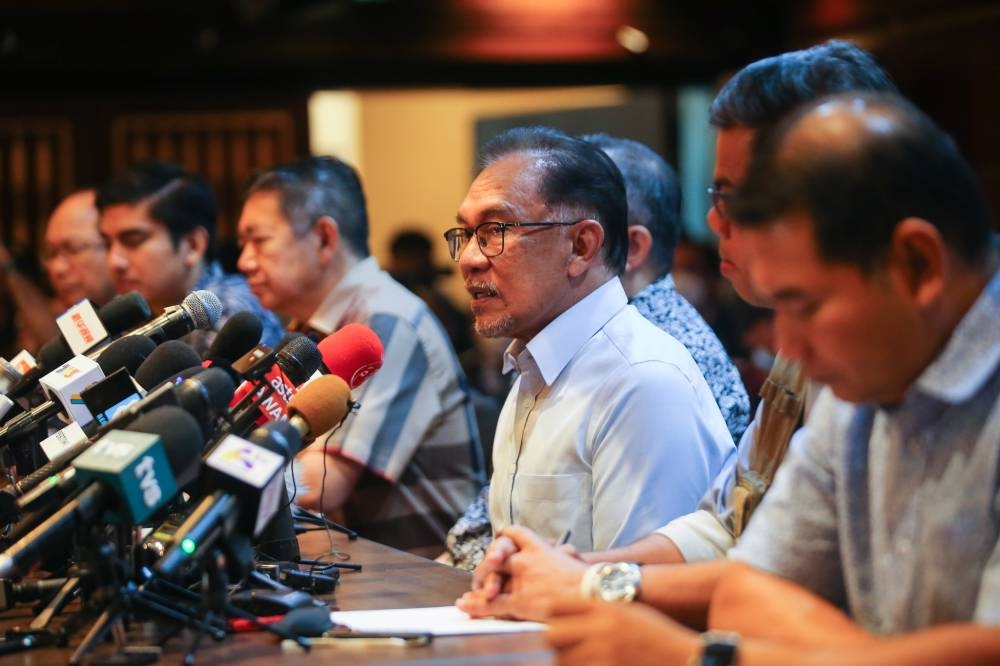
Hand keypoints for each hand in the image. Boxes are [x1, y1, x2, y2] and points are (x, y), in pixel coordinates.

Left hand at [457, 525, 588, 619]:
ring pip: (490, 579)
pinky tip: (465, 606)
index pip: (515, 533)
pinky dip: (477, 606)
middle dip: (486, 565)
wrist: (595, 593)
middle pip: (496, 556)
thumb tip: (561, 552)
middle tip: (480, 576)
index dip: (504, 539)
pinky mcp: (520, 601)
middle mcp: (526, 560)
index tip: (498, 544)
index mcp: (540, 547)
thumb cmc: (589, 579)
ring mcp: (521, 580)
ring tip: (470, 593)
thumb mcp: (572, 557)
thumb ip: (560, 554)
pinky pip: (492, 604)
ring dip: (478, 586)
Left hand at [546, 596, 699, 665]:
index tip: (558, 621)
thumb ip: (595, 609)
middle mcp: (601, 630)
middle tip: (564, 644)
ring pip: (561, 660)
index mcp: (605, 608)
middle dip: (555, 640)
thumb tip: (562, 611)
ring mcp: (602, 656)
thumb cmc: (656, 635)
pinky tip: (593, 664)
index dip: (554, 614)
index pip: (558, 605)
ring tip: (580, 658)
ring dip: (566, 659)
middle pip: (553, 634)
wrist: (684, 658)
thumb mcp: (626, 611)